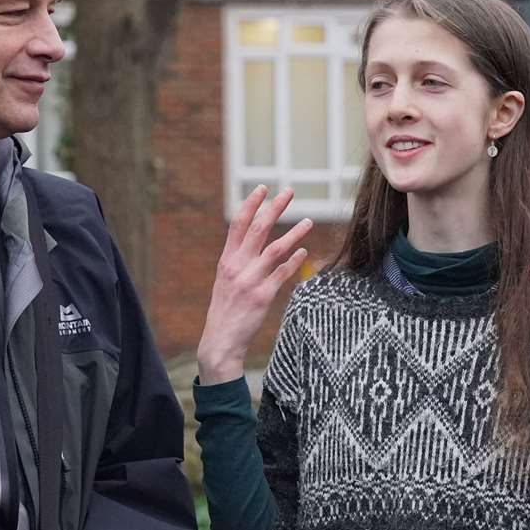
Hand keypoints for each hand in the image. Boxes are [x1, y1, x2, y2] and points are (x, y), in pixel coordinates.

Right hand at [197, 186, 312, 384]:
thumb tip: (254, 244)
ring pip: (275, 249)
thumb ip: (238, 261)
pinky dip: (294, 261)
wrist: (220, 341)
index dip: (251, 204)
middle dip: (274, 208)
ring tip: (309, 221)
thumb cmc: (225, 310)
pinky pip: (282, 274)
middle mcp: (237, 267)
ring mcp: (249, 281)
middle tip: (289, 192)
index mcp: (226, 260)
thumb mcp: (225, 281)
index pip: (238, 224)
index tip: (263, 188)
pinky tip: (304, 252)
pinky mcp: (262, 297)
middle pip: (258, 229)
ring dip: (294, 233)